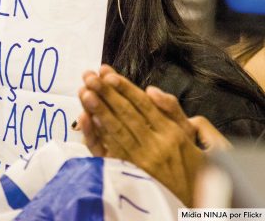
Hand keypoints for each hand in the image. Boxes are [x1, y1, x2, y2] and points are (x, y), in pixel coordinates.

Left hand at [77, 65, 204, 204]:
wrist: (192, 204)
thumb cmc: (190, 167)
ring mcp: (141, 161)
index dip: (123, 87)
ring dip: (98, 110)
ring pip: (116, 130)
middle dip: (106, 93)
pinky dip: (97, 135)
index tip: (107, 72)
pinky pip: (109, 151)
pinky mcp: (129, 173)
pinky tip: (86, 120)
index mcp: (172, 133)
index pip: (142, 104)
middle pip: (126, 114)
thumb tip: (151, 90)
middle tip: (89, 76)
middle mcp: (156, 145)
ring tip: (84, 92)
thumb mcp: (189, 137)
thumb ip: (172, 111)